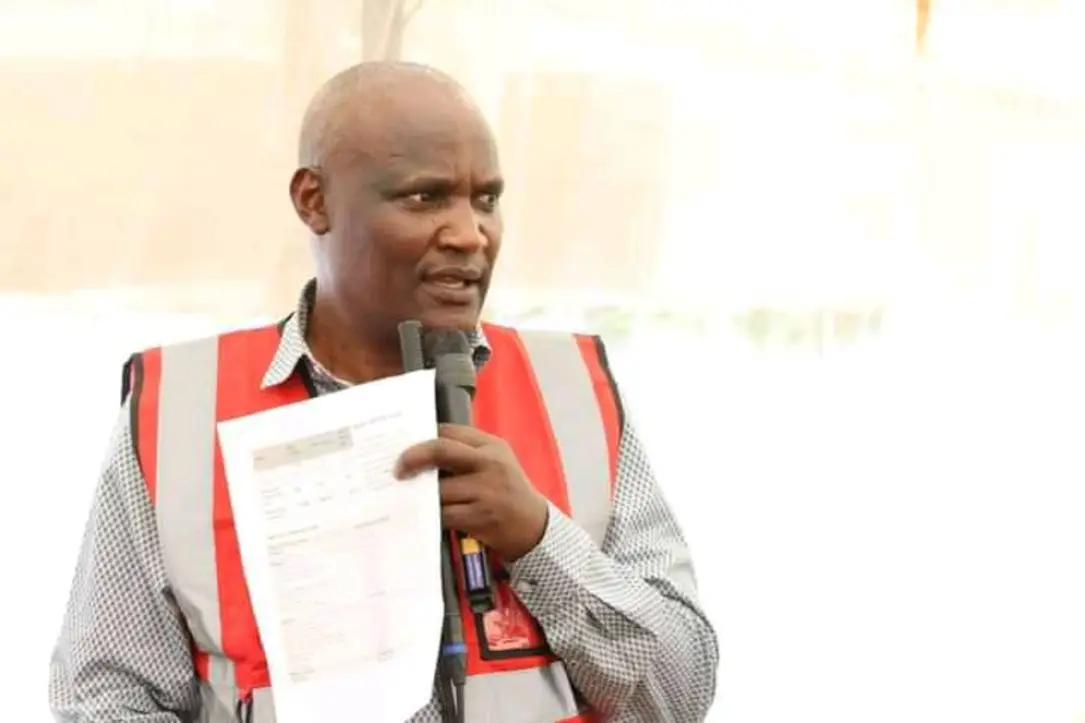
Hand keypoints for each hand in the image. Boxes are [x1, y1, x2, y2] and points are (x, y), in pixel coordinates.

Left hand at [394, 424, 548, 561]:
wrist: (533, 526)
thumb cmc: (507, 492)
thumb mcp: (496, 463)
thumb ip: (467, 454)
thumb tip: (422, 453)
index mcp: (492, 446)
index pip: (450, 432)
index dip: (424, 437)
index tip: (406, 447)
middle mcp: (490, 464)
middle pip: (441, 451)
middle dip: (414, 457)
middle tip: (397, 469)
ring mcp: (486, 491)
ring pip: (439, 489)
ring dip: (421, 495)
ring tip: (410, 498)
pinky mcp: (481, 517)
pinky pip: (445, 514)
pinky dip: (432, 516)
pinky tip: (425, 517)